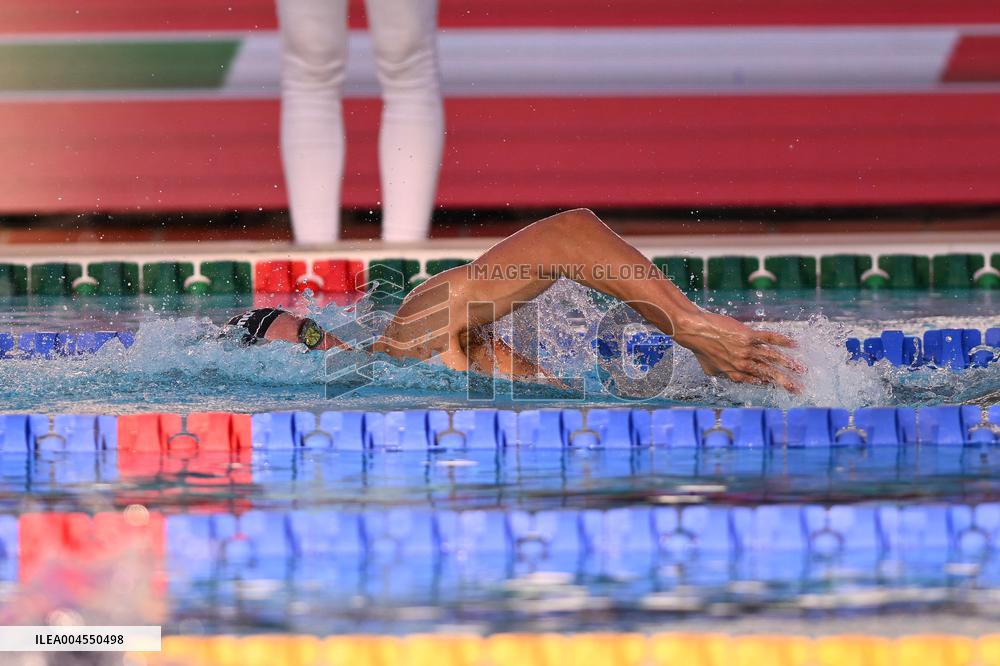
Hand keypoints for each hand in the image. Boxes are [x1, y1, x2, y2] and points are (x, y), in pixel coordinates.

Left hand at [671, 310, 803, 392]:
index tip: (783, 388)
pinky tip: (794, 344)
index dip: (771, 385)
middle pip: (768, 374)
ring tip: (801, 369)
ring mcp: (746, 350)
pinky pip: (768, 338)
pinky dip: (782, 341)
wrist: (694, 330)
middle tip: (799, 388)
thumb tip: (726, 378)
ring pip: (772, 358)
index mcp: (734, 373)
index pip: (757, 381)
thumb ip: (721, 374)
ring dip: (789, 364)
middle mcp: (742, 364)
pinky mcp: (747, 335)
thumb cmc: (700, 348)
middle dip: (785, 382)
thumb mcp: (709, 368)